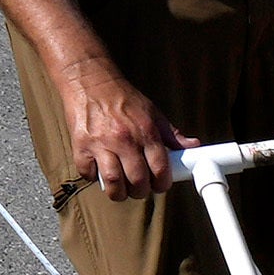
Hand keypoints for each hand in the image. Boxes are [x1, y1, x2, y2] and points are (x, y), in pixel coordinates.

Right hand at [53, 51, 175, 195]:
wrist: (90, 81)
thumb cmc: (124, 99)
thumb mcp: (153, 113)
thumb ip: (171, 135)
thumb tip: (193, 146)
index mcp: (146, 132)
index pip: (161, 170)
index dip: (162, 184)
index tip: (159, 185)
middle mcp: (125, 139)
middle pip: (138, 181)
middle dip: (141, 191)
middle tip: (139, 187)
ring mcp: (101, 144)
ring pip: (113, 183)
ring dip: (119, 193)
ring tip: (121, 188)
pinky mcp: (81, 146)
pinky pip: (89, 174)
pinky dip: (94, 178)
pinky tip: (100, 171)